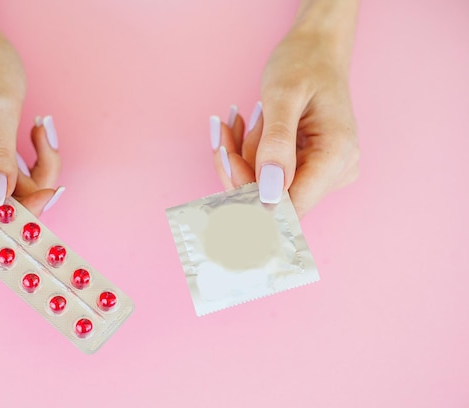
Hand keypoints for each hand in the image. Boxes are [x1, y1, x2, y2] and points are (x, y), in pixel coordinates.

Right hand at [0, 5, 61, 218]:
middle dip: (38, 186)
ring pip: (15, 194)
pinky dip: (34, 161)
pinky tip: (36, 131)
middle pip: (4, 209)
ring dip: (40, 168)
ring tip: (41, 130)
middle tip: (49, 146)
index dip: (16, 218)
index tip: (49, 192)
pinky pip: (15, 179)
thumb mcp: (0, 105)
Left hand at [211, 1, 359, 217]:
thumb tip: (269, 195)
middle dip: (240, 169)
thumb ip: (276, 144)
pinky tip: (242, 127)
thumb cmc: (303, 63)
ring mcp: (324, 172)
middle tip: (223, 133)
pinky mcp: (309, 168)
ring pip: (266, 187)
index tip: (227, 159)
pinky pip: (269, 174)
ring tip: (235, 122)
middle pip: (273, 198)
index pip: (290, 205)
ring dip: (241, 157)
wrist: (316, 49)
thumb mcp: (283, 96)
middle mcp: (336, 171)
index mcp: (336, 157)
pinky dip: (249, 154)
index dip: (251, 194)